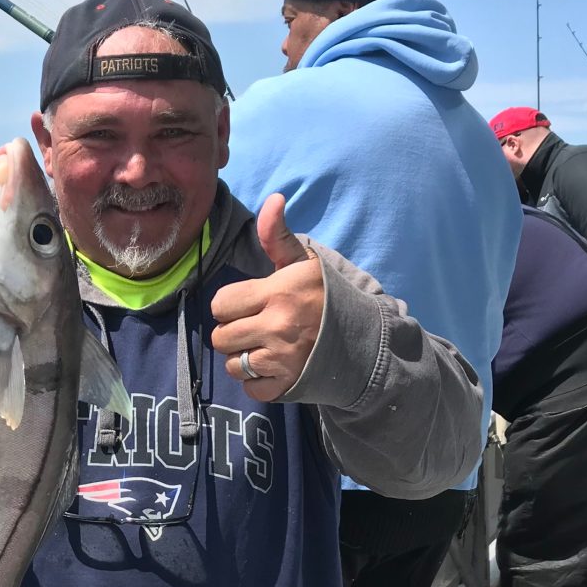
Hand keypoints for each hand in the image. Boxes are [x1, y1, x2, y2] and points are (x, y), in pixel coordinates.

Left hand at [210, 194, 325, 402]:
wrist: (366, 340)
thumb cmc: (327, 299)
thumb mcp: (304, 264)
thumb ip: (278, 236)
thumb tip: (273, 199)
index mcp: (279, 292)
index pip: (221, 303)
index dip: (230, 304)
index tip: (248, 305)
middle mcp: (278, 326)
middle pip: (221, 336)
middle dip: (233, 332)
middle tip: (255, 327)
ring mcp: (282, 358)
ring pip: (233, 364)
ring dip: (243, 358)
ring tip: (264, 348)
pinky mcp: (287, 385)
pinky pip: (250, 387)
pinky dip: (257, 381)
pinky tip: (273, 368)